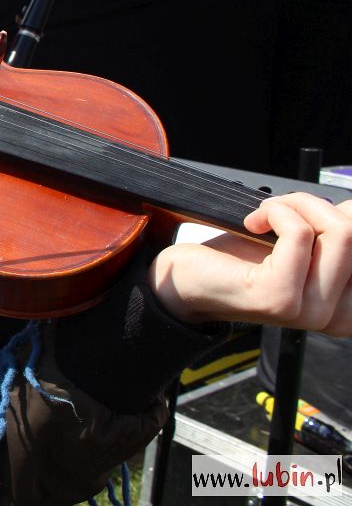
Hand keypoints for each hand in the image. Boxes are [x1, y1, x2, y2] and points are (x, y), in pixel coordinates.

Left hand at [148, 193, 351, 335]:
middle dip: (317, 205)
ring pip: (339, 232)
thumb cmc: (240, 261)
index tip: (311, 213)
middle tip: (281, 209)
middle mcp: (339, 317)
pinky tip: (254, 222)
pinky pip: (299, 234)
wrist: (187, 281)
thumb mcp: (303, 244)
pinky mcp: (280, 298)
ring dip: (296, 206)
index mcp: (350, 305)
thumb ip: (333, 233)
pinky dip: (276, 212)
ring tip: (266, 215)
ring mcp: (311, 311)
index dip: (342, 215)